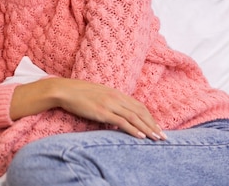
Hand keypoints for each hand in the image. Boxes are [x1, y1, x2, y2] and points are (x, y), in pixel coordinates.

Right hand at [52, 78, 166, 140]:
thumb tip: (115, 114)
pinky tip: (141, 136)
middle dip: (153, 124)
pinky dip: (134, 129)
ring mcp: (110, 104)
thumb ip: (109, 102)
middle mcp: (116, 97)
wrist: (65, 90)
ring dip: (148, 128)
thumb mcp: (98, 95)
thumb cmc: (79, 93)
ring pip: (134, 117)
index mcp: (116, 92)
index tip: (156, 126)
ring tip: (156, 138)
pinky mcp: (102, 112)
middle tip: (163, 136)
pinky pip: (122, 122)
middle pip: (140, 112)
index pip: (138, 105)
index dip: (149, 117)